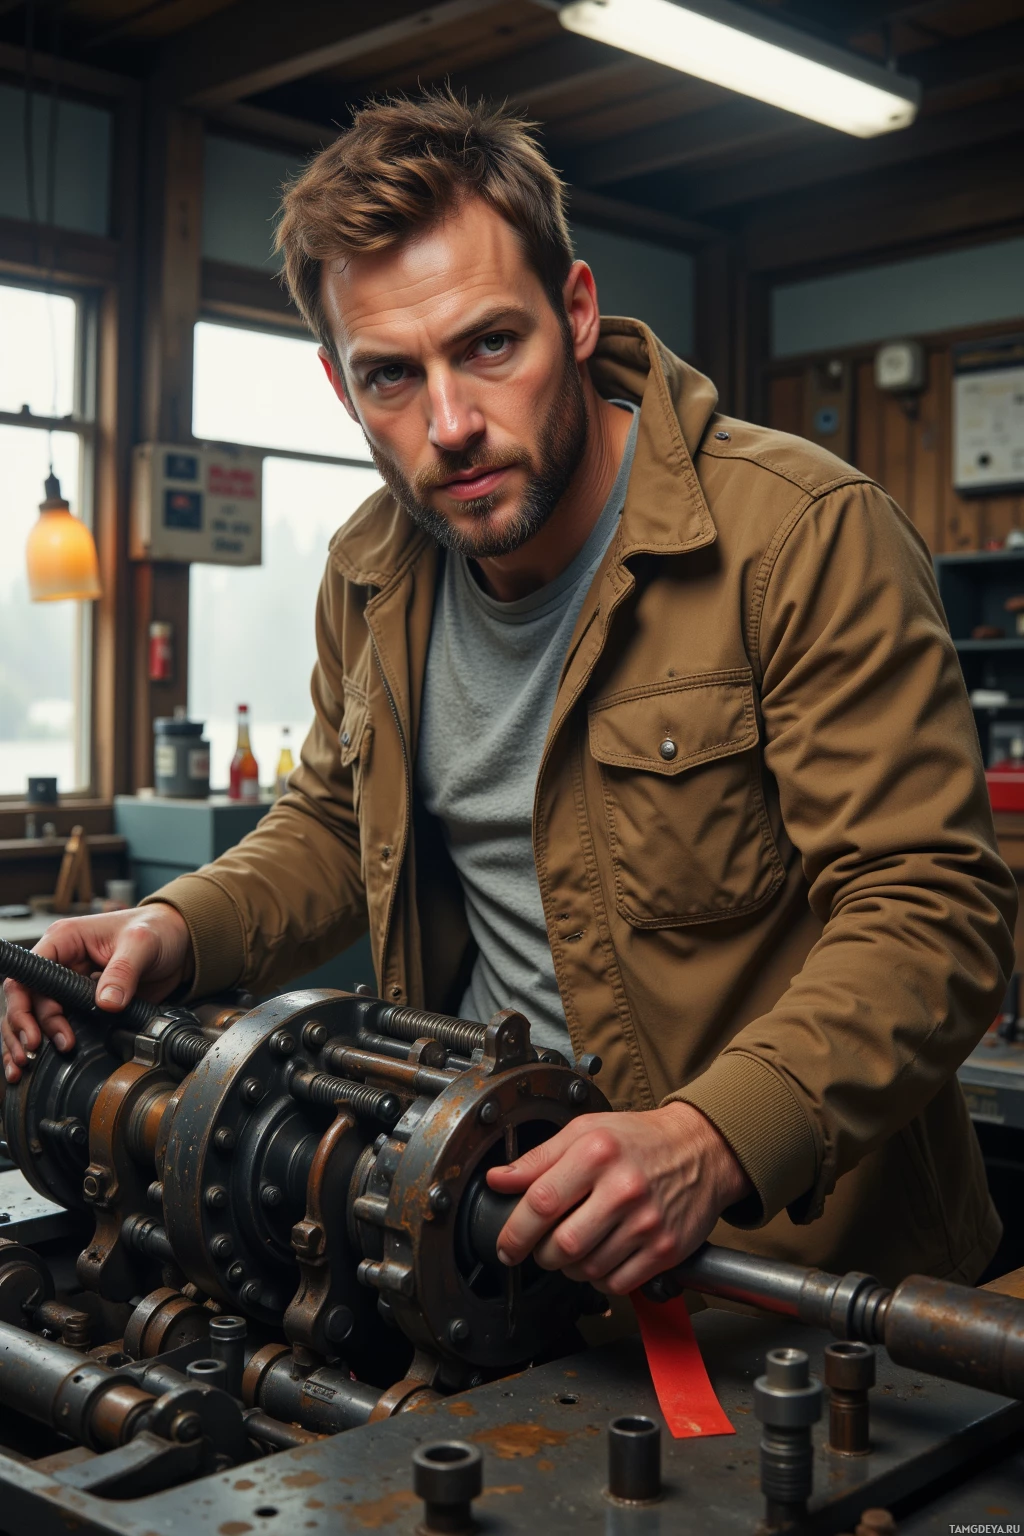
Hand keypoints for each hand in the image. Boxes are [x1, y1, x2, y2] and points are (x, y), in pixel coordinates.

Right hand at [2, 904, 192, 1084]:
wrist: (179, 941)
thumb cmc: (157, 929)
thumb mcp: (142, 943)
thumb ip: (123, 972)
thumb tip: (106, 1004)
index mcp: (65, 939)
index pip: (29, 973)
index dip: (25, 1005)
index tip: (38, 1032)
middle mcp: (61, 962)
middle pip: (26, 999)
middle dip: (26, 1027)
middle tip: (41, 1050)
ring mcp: (70, 985)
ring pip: (34, 1015)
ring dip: (29, 1040)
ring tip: (34, 1062)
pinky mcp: (85, 1004)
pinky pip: (59, 1024)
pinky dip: (49, 1041)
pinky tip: (42, 1061)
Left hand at [486, 1102, 751, 1295]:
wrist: (701, 1149)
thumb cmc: (638, 1139)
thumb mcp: (585, 1131)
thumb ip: (538, 1158)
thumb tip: (498, 1180)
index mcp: (597, 1152)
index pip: (541, 1202)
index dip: (515, 1231)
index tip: (505, 1245)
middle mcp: (623, 1187)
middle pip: (562, 1245)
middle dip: (541, 1254)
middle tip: (542, 1246)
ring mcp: (647, 1221)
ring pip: (587, 1269)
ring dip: (570, 1267)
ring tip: (575, 1246)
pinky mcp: (666, 1249)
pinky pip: (617, 1283)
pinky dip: (600, 1278)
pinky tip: (602, 1256)